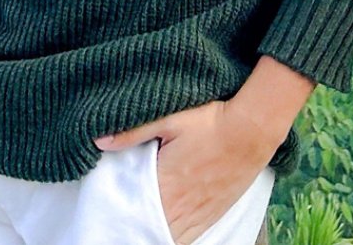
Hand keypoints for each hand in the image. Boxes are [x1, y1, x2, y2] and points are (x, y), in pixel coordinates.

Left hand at [93, 99, 280, 244]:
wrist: (253, 128)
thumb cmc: (211, 120)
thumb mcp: (169, 119)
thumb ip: (133, 132)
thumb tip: (100, 141)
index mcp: (166, 185)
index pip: (136, 211)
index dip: (123, 214)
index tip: (109, 213)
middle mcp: (184, 206)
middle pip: (153, 228)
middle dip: (138, 224)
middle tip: (123, 219)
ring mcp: (203, 213)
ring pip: (173, 236)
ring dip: (158, 229)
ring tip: (144, 222)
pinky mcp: (217, 211)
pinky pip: (193, 235)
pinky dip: (178, 233)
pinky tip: (169, 226)